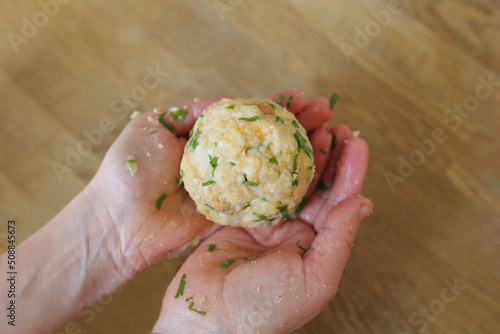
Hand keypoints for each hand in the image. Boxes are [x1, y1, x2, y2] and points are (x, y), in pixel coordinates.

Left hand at [89, 91, 334, 276]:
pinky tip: (312, 171)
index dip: (275, 107)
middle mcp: (223, 162)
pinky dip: (289, 185)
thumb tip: (232, 100)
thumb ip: (195, 111)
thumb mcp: (154, 124)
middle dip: (298, 125)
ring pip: (272, 167)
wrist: (117, 221)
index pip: (248, 119)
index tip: (300, 98)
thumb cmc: (129, 171)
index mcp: (206, 139)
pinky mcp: (233, 214)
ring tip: (329, 134)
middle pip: (267, 141)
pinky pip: (265, 198)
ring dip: (302, 152)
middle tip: (325, 113)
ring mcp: (230, 188)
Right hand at [152, 104, 372, 332]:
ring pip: (285, 179)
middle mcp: (294, 233)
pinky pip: (253, 183)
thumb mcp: (314, 279)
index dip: (350, 170)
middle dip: (325, 153)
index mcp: (316, 248)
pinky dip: (262, 161)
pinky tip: (267, 140)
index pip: (339, 202)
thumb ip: (340, 239)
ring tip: (305, 123)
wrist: (205, 321)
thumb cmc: (262, 310)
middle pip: (314, 184)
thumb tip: (364, 202)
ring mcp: (264, 223)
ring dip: (296, 152)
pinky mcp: (236, 216)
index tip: (356, 141)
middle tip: (330, 122)